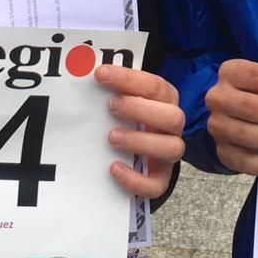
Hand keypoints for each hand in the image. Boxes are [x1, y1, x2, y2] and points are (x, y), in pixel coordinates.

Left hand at [98, 65, 185, 199]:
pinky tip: (114, 168)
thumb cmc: (128, 117)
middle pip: (173, 117)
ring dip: (141, 141)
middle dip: (141, 110)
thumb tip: (83, 72)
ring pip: (173, 149)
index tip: (101, 74)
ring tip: (112, 137)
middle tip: (112, 106)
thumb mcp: (125, 98)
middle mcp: (171, 127)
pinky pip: (156, 185)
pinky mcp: (160, 178)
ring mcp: (168, 154)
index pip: (155, 86)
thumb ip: (113, 88)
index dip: (128, 79)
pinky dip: (136, 179)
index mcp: (165, 101)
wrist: (138, 152)